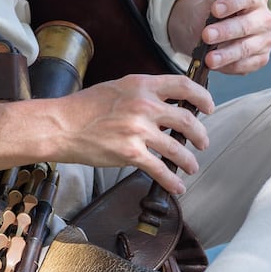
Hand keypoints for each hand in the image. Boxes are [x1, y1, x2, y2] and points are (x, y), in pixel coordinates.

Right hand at [49, 73, 213, 197]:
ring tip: (191, 166)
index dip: (202, 97)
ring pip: (178, 148)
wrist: (62, 126)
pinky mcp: (131, 153)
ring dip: (189, 160)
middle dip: (200, 135)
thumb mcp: (118, 87)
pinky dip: (173, 181)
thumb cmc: (85, 107)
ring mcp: (138, 130)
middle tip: (202, 142)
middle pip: (187, 119)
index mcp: (142, 85)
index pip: (184, 85)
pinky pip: (160, 169)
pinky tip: (178, 186)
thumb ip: (143, 92)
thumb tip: (166, 103)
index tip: (208, 107)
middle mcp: (144, 105)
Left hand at [195, 0, 270, 73]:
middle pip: (248, 25)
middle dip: (225, 31)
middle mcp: (266, 19)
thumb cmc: (216, 13)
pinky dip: (231, 66)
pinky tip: (217, 66)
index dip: (232, 2)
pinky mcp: (261, 58)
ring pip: (247, 48)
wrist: (213, 32)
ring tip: (208, 59)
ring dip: (227, 54)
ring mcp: (265, 40)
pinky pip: (247, 64)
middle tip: (205, 35)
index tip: (214, 9)